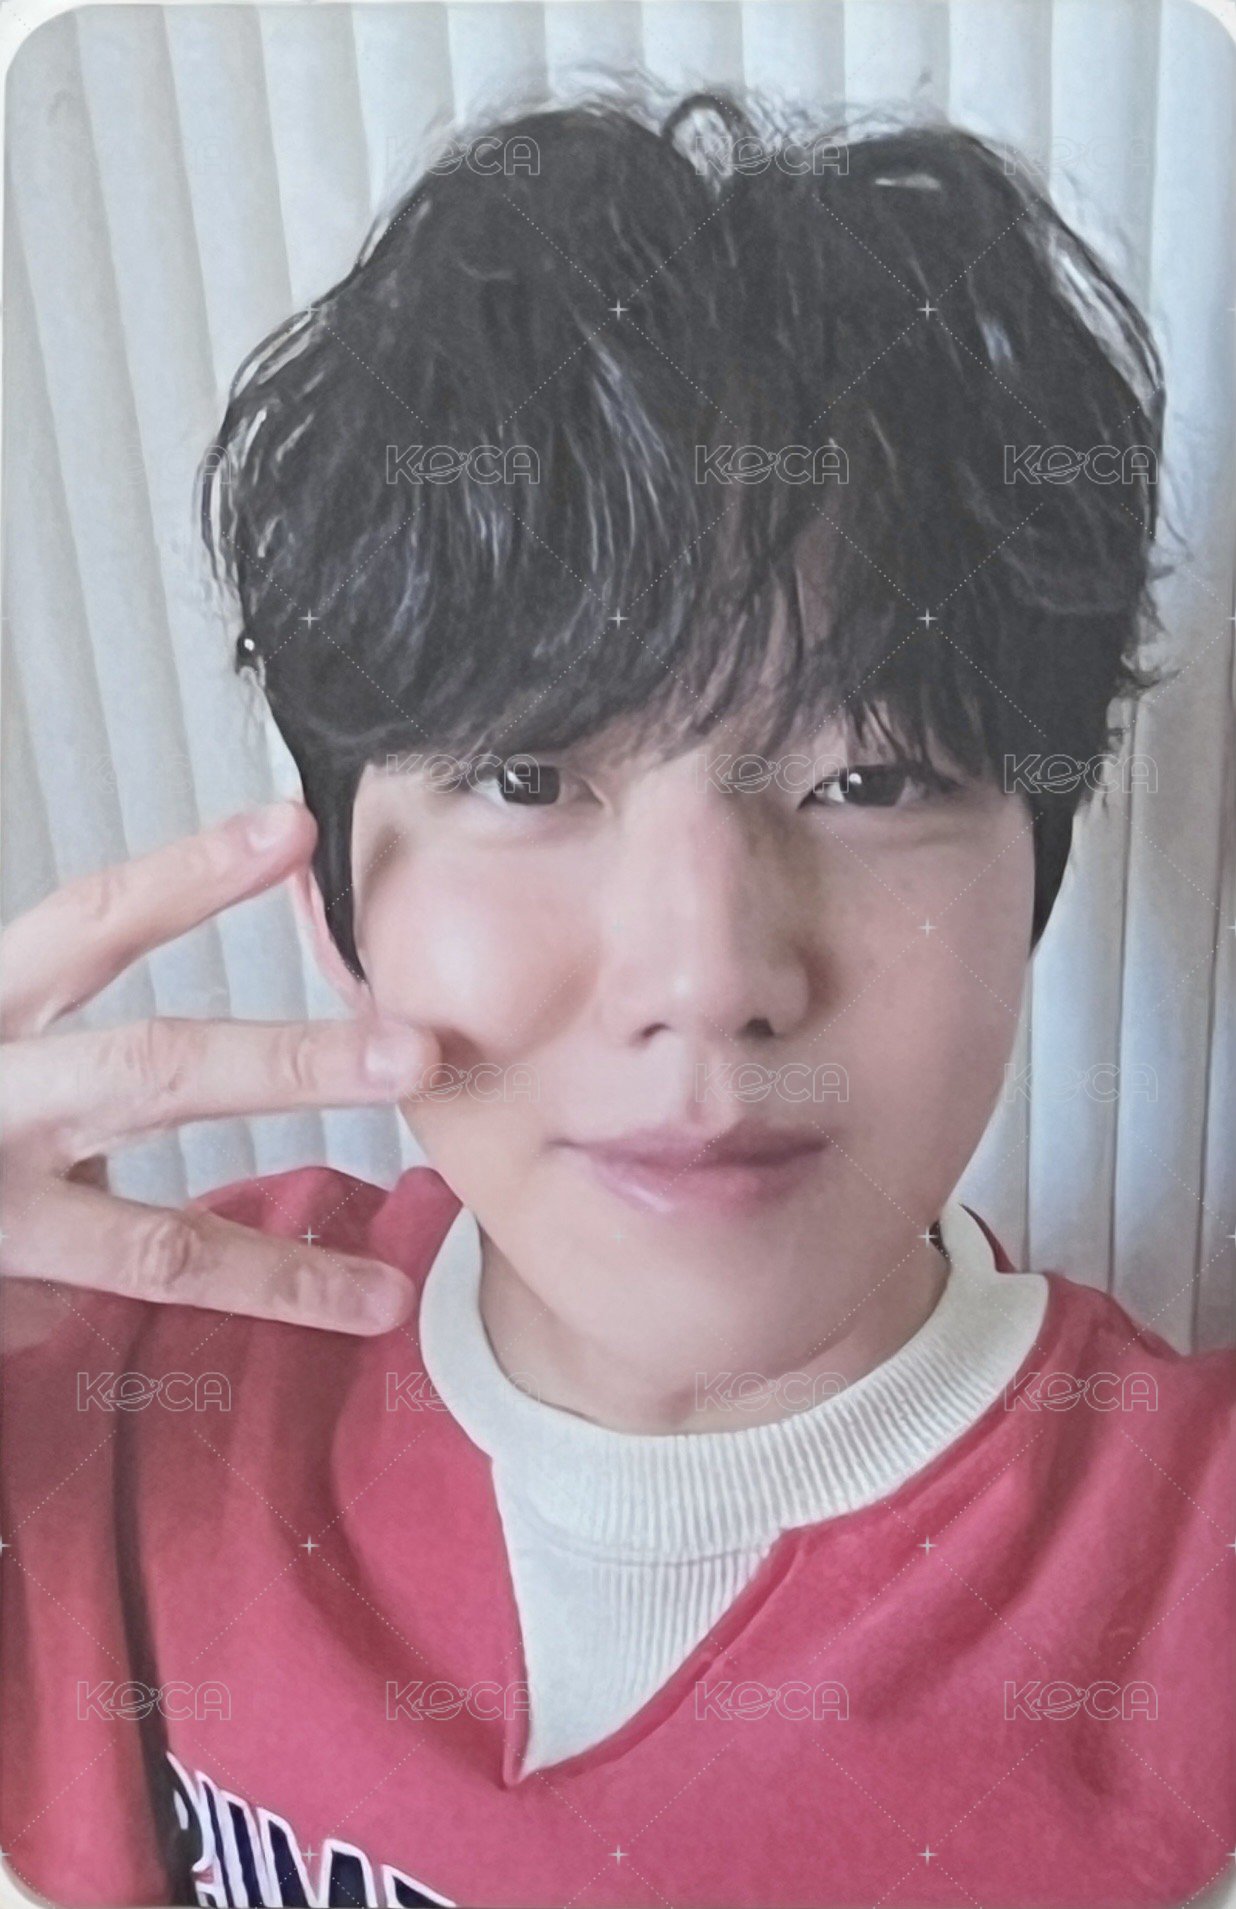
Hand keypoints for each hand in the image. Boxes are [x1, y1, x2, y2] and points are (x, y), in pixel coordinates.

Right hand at [0, 801, 440, 1337]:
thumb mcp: (4, 1042)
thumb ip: (63, 1043)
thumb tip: (190, 1040)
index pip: (89, 922)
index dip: (189, 873)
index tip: (294, 828)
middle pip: (148, 1068)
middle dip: (288, 1062)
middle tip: (412, 1053)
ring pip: (142, 1239)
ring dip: (273, 1267)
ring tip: (380, 1291)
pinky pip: (104, 1311)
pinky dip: (221, 1305)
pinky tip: (323, 1305)